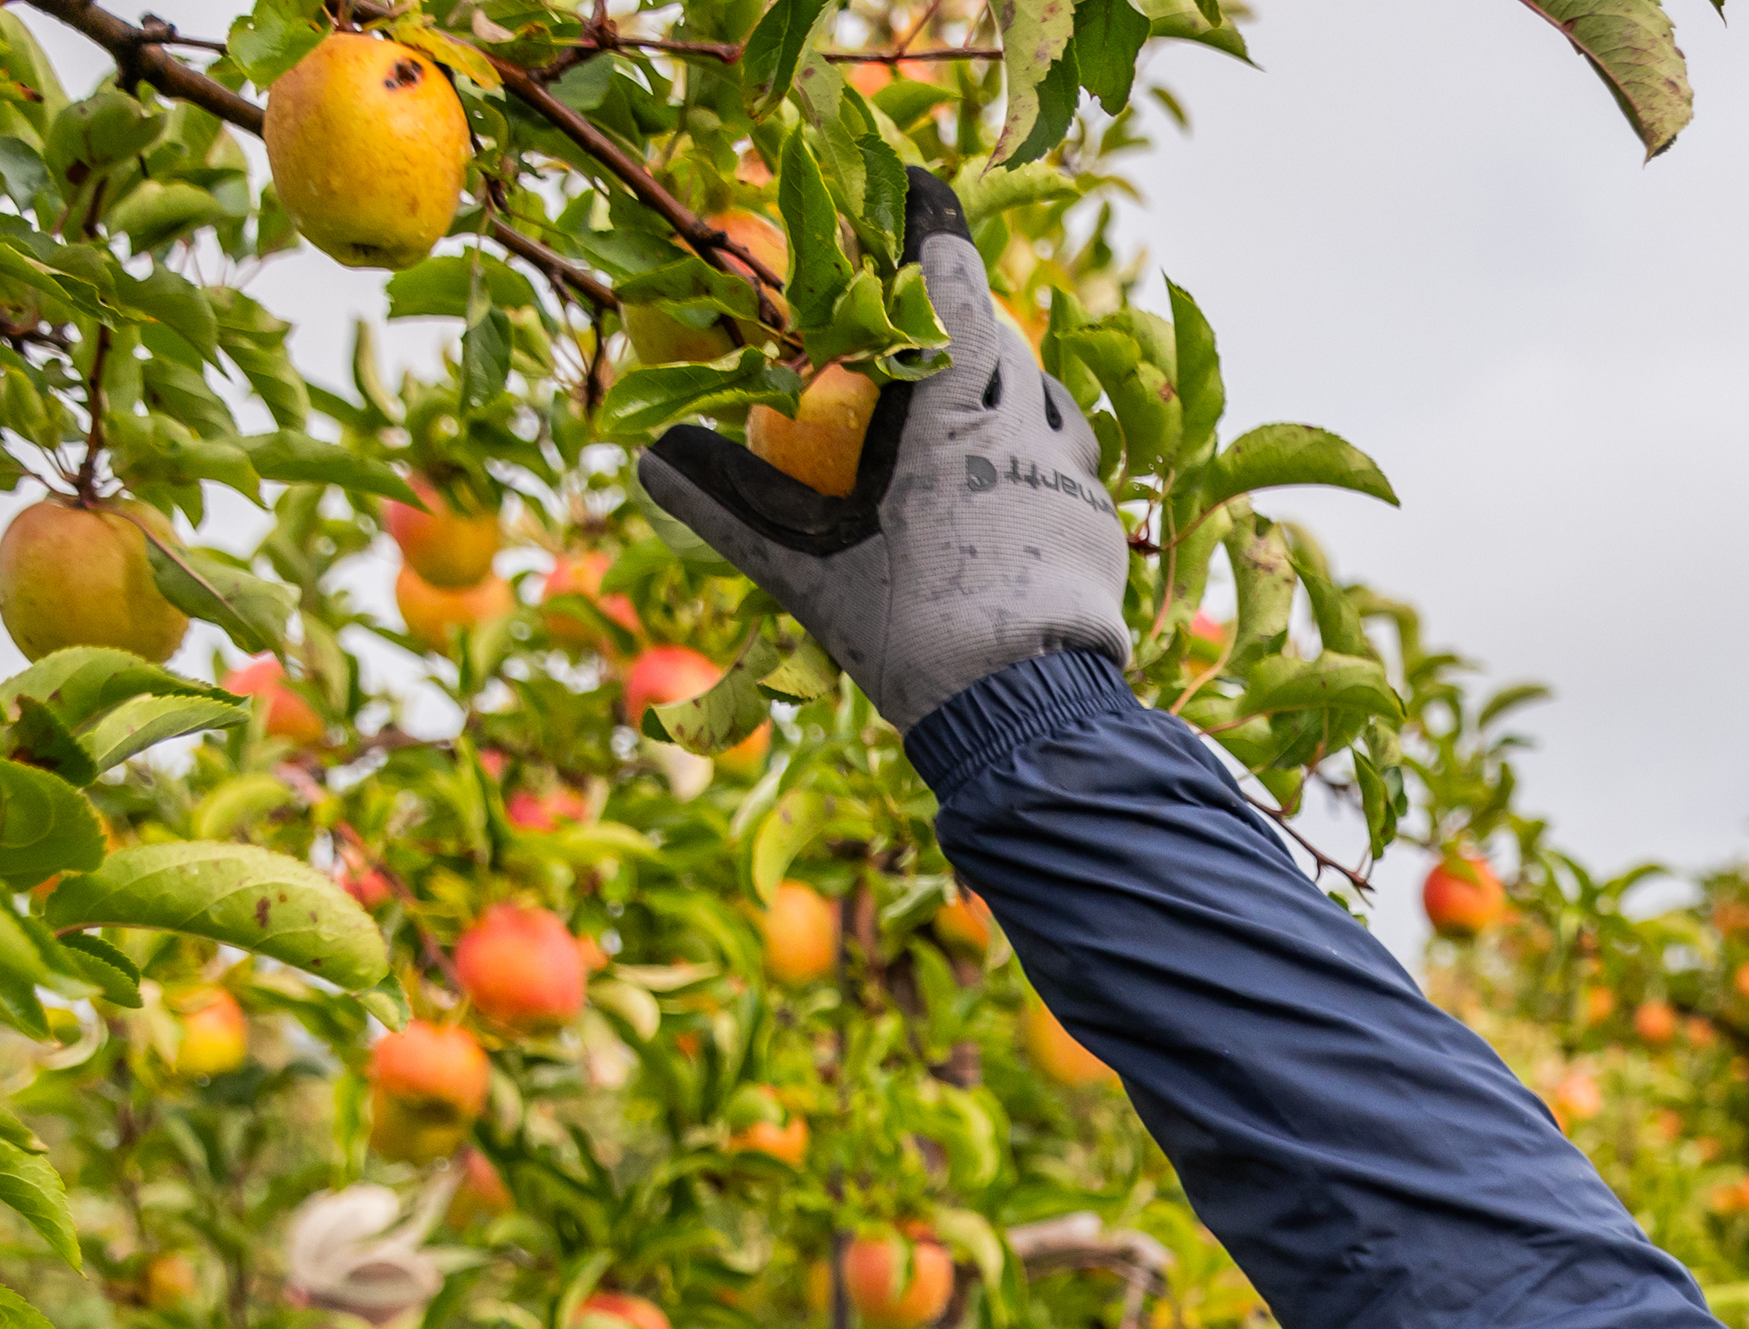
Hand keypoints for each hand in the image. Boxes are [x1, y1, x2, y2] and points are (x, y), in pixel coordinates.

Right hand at [633, 168, 1129, 738]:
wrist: (1025, 718)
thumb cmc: (909, 637)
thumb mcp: (807, 574)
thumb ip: (728, 509)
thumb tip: (649, 461)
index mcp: (954, 413)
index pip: (951, 282)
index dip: (932, 227)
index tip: (911, 190)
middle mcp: (1024, 424)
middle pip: (998, 332)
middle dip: (958, 311)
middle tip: (915, 316)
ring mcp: (1072, 474)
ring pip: (1042, 392)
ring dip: (1003, 382)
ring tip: (959, 406)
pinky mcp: (1099, 522)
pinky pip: (1067, 459)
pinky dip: (1033, 451)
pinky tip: (1000, 486)